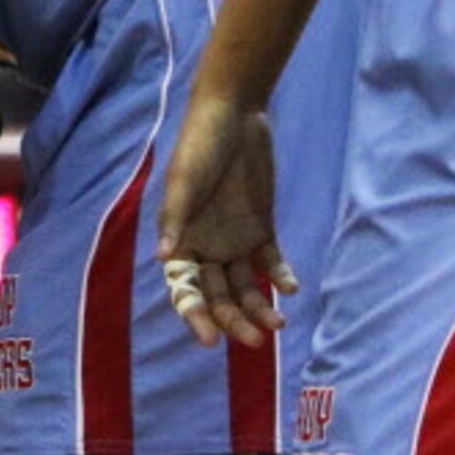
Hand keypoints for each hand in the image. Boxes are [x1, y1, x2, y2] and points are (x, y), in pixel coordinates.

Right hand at [156, 93, 294, 347]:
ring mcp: (234, 239)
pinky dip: (279, 277)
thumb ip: (177, 218)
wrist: (234, 114)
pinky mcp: (260, 229)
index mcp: (180, 240)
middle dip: (233, 320)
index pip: (184, 288)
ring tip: (279, 323)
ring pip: (245, 286)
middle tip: (255, 339)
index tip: (210, 339)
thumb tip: (164, 258)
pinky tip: (290, 288)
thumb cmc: (200, 145)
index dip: (194, 315)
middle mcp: (205, 246)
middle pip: (217, 295)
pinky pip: (270, 262)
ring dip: (259, 307)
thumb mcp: (186, 180)